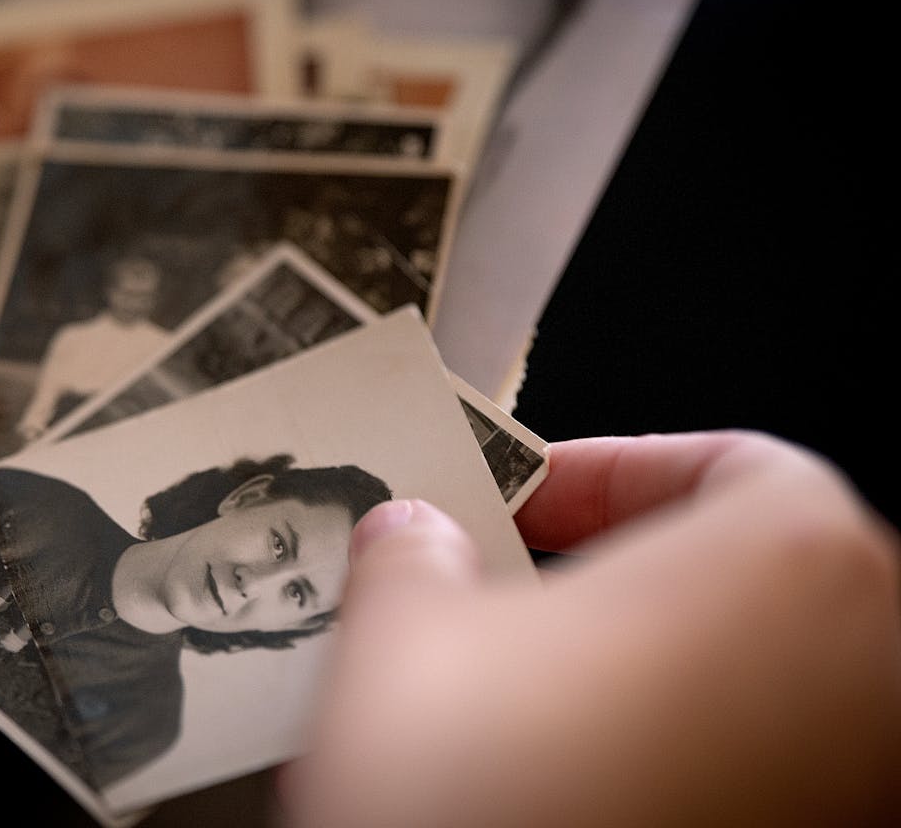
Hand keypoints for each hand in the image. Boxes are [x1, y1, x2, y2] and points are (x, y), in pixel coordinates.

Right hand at [283, 431, 900, 826]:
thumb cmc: (493, 811)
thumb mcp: (402, 640)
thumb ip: (411, 555)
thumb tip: (411, 542)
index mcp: (794, 561)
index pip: (726, 463)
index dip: (605, 473)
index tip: (524, 500)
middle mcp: (869, 676)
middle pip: (744, 579)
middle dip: (615, 578)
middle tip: (506, 591)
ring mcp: (861, 787)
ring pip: (751, 691)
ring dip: (639, 677)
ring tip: (516, 696)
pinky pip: (754, 778)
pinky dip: (673, 764)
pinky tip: (564, 781)